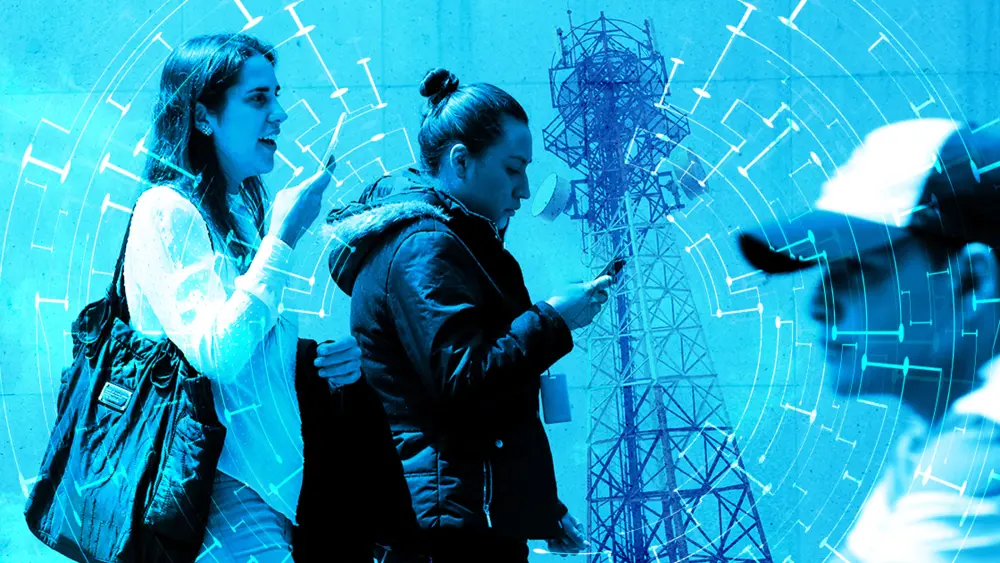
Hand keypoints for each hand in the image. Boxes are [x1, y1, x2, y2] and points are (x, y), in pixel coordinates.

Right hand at [267, 133, 337, 247]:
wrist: (284, 234)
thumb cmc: (282, 212)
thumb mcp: (284, 194)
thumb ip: (296, 188)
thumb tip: (301, 191)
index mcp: (310, 189)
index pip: (325, 174)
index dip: (330, 164)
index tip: (332, 156)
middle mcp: (317, 198)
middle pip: (323, 183)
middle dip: (321, 175)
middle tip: (320, 167)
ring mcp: (317, 207)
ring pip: (317, 194)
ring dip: (312, 190)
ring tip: (300, 190)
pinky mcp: (314, 215)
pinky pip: (313, 203)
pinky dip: (308, 200)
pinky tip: (298, 203)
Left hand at [314, 337, 362, 391]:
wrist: (334, 361)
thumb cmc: (330, 351)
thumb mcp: (325, 347)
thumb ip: (323, 349)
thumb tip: (321, 353)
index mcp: (350, 341)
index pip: (345, 342)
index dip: (333, 347)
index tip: (322, 351)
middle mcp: (356, 351)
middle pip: (348, 355)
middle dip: (331, 360)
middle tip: (317, 362)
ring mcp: (357, 363)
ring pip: (348, 367)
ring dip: (333, 371)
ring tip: (321, 372)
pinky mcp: (357, 373)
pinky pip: (351, 377)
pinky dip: (340, 379)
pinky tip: (330, 378)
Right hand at [545, 275, 613, 329]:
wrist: (555, 316)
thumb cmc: (559, 299)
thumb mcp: (566, 285)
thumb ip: (578, 283)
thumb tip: (581, 284)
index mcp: (588, 289)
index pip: (604, 282)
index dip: (608, 280)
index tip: (609, 279)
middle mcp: (593, 300)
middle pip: (604, 296)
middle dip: (600, 294)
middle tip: (593, 294)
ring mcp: (591, 311)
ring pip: (597, 307)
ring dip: (593, 305)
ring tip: (581, 305)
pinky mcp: (587, 320)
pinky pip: (590, 315)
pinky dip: (586, 314)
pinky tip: (577, 312)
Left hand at [546, 511, 588, 556]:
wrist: (545, 513)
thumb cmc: (558, 516)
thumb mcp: (568, 525)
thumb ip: (577, 536)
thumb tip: (588, 545)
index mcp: (578, 531)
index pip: (580, 546)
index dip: (573, 545)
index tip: (566, 538)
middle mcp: (572, 538)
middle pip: (573, 551)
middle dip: (566, 546)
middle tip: (561, 538)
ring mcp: (564, 541)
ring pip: (564, 553)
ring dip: (558, 547)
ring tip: (554, 539)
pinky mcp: (556, 543)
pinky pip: (556, 551)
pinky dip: (552, 547)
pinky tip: (550, 541)